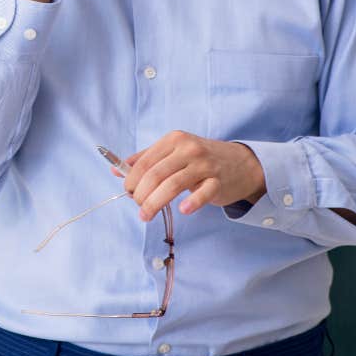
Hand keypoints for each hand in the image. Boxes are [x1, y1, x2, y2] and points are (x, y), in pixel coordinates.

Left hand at [110, 130, 266, 220]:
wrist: (240, 162)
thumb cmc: (200, 159)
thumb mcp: (172, 151)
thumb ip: (144, 159)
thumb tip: (115, 170)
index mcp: (173, 140)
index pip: (145, 162)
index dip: (132, 180)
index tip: (129, 193)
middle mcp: (188, 149)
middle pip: (156, 174)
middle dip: (141, 195)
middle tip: (138, 208)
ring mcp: (205, 165)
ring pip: (173, 185)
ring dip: (155, 203)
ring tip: (146, 215)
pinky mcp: (219, 181)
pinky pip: (203, 192)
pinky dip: (191, 202)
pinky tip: (182, 211)